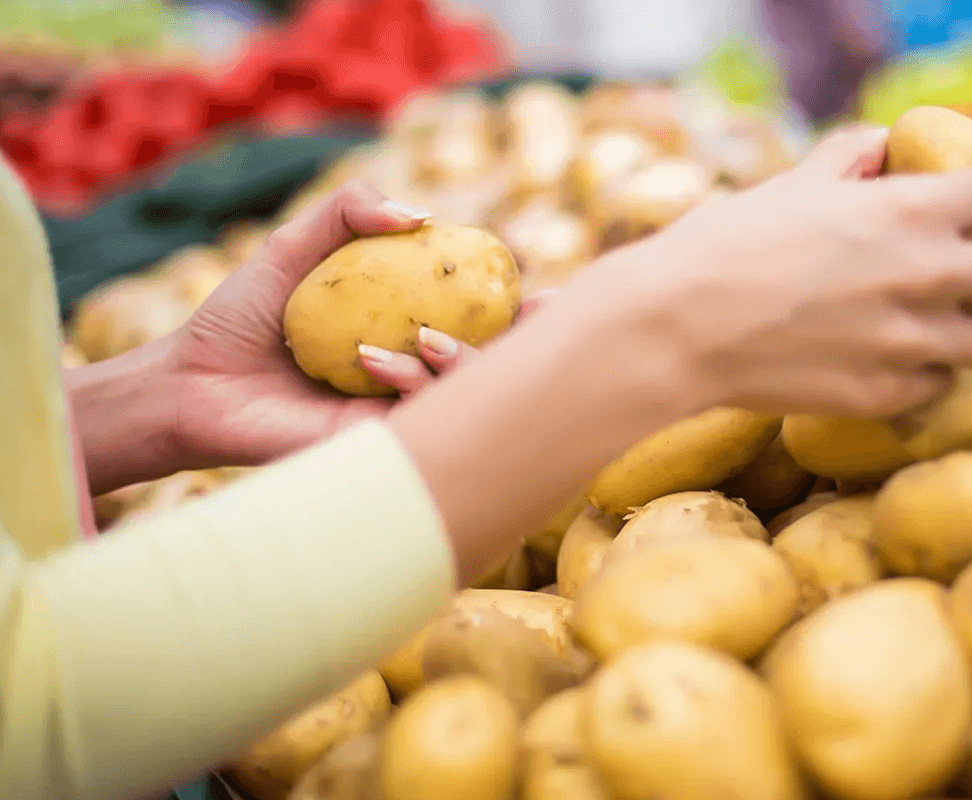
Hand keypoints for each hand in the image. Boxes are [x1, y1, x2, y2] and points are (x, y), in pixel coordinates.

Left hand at [168, 181, 535, 468]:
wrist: (193, 385)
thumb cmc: (243, 317)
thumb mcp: (295, 247)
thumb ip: (350, 209)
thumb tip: (420, 215)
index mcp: (411, 329)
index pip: (484, 319)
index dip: (525, 305)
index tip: (547, 281)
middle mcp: (418, 373)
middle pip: (501, 362)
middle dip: (534, 340)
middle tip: (544, 312)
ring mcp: (405, 412)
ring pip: (471, 392)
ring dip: (462, 361)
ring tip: (420, 336)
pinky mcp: (383, 447)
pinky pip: (424, 419)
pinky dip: (412, 383)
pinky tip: (372, 360)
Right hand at [555, 124, 971, 417]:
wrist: (680, 327)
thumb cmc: (729, 244)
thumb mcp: (794, 183)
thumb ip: (851, 158)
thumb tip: (881, 148)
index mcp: (912, 209)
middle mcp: (929, 275)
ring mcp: (913, 342)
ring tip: (936, 323)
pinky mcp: (889, 395)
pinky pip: (938, 383)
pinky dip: (922, 371)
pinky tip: (886, 359)